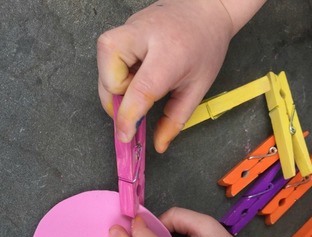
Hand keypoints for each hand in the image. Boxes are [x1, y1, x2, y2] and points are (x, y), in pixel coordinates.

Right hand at [97, 0, 232, 151]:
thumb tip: (158, 144)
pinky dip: (115, 73)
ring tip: (137, 86)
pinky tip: (134, 74)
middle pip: (109, 74)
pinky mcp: (122, 28)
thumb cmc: (205, 46)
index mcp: (170, 53)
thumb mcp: (197, 88)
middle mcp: (143, 35)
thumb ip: (175, 120)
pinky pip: (107, 58)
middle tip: (137, 105)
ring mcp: (129, 27)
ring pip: (102, 64)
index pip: (140, 90)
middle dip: (117, 98)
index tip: (125, 135)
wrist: (204, 8)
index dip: (128, 117)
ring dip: (114, 85)